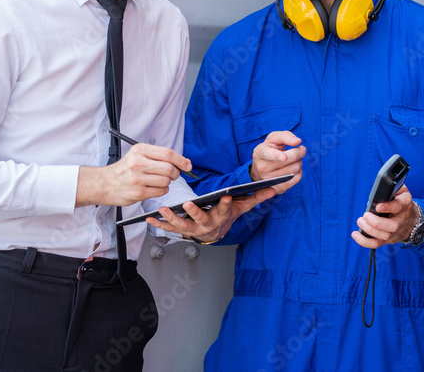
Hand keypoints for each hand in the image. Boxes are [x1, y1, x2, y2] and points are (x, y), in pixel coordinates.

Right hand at [76, 143, 192, 206]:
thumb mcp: (138, 154)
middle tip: (172, 175)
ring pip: (166, 181)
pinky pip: (160, 192)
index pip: (168, 153)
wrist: (105, 183)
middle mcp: (138, 163)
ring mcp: (137, 179)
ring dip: (167, 183)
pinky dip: (162, 190)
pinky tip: (154, 188)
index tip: (187, 165)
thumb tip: (184, 162)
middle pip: (169, 168)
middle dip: (175, 173)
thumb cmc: (125, 169)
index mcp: (140, 150)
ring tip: (158, 181)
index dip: (181, 160)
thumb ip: (159, 156)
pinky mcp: (138, 193)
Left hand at [145, 188, 277, 242]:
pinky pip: (169, 229)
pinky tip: (149, 218)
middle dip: (194, 211)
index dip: (227, 203)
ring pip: (182, 225)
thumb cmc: (227, 216)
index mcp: (222, 216)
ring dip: (172, 218)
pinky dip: (159, 224)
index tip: (227, 195)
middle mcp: (207, 224)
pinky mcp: (181, 231)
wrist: (216, 234)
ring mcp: (193, 229)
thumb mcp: (243, 207)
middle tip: (188, 204)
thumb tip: (274, 188)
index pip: (226, 209)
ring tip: (164, 209)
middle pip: (201, 218)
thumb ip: (257, 197)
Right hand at [249, 131, 305, 194]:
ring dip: (299, 162)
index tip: (284, 157)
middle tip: (301, 149)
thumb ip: (286, 136)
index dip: (277, 155)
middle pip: (288, 160)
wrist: (260, 167)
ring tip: (295, 160)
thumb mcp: (274, 138)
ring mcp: (268, 180)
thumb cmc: (270, 149)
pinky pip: (296, 179)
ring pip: (294, 169)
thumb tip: (298, 141)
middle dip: (299, 152)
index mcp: (260, 152)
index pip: (268, 154)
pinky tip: (294, 168)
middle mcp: (262, 167)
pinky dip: (299, 172)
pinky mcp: (276, 188)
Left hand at [351, 185, 418, 248]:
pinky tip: (355, 234)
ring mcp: (394, 233)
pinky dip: (364, 241)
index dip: (388, 207)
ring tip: (360, 220)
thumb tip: (385, 184)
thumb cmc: (403, 204)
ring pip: (383, 236)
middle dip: (376, 222)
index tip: (378, 206)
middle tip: (366, 215)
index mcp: (404, 206)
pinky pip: (376, 244)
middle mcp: (400, 222)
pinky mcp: (388, 240)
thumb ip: (395, 186)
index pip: (398, 207)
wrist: (413, 220)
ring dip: (369, 230)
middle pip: (391, 226)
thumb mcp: (403, 192)